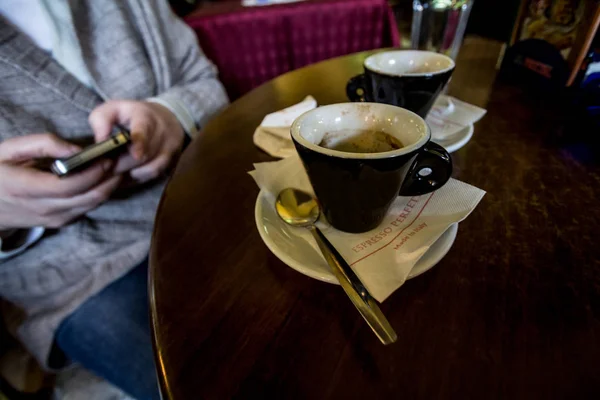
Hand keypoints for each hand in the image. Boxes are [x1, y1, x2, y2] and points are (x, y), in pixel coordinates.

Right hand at [0, 134, 120, 228]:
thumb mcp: (9, 150)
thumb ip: (43, 145)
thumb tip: (75, 149)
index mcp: (27, 188)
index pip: (72, 186)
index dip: (93, 173)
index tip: (106, 158)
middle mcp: (43, 208)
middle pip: (89, 197)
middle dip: (110, 178)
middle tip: (122, 161)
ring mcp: (53, 219)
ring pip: (92, 205)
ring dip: (109, 186)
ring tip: (118, 167)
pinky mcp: (59, 222)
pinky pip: (86, 208)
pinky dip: (100, 194)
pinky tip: (105, 179)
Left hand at [89, 100, 184, 182]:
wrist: (167, 117)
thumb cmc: (132, 115)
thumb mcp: (114, 109)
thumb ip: (101, 120)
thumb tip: (100, 141)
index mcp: (144, 117)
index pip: (144, 130)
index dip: (141, 143)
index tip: (136, 155)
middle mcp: (161, 132)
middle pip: (144, 155)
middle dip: (123, 164)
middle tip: (106, 167)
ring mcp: (169, 147)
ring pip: (151, 168)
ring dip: (131, 173)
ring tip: (117, 171)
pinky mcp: (171, 160)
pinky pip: (154, 175)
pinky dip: (138, 177)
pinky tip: (128, 174)